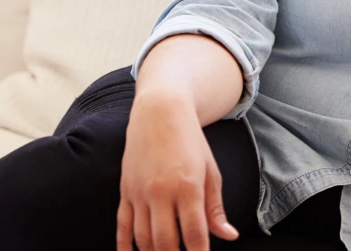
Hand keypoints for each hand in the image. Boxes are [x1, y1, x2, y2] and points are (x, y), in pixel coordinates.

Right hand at [117, 93, 238, 250]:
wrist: (160, 113)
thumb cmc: (190, 142)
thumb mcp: (211, 171)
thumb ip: (216, 207)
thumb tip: (229, 235)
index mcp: (188, 186)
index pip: (194, 233)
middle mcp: (161, 192)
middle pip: (165, 242)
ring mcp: (140, 193)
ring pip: (143, 238)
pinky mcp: (125, 191)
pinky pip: (122, 226)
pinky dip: (125, 246)